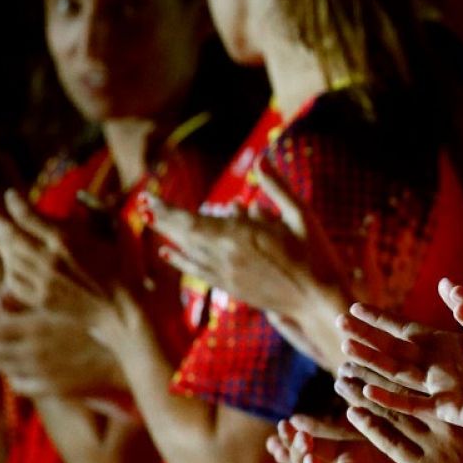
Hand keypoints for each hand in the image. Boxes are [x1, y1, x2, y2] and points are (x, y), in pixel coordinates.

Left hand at [0, 190, 126, 325]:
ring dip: (2, 244)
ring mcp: (42, 281)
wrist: (122, 306)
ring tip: (0, 236)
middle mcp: (48, 259)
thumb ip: (96, 211)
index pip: (27, 215)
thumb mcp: (114, 232)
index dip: (14, 203)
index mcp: (65, 239)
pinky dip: (9, 270)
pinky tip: (10, 264)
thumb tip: (81, 195)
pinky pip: (14, 281)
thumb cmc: (124, 267)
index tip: (10, 195)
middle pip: (10, 235)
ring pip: (9, 258)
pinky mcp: (41, 299)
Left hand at [0, 306, 121, 396]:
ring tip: (2, 343)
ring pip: (1, 367)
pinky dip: (13, 374)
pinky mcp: (52, 388)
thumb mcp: (67, 301)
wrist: (131, 353)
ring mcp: (40, 372)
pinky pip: (19, 384)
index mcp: (34, 326)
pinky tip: (21, 366)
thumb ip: (29, 298)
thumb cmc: (104, 319)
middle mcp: (30, 351)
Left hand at [147, 163, 347, 359]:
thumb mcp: (301, 215)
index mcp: (240, 236)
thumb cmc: (316, 255)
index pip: (190, 221)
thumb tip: (260, 160)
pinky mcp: (232, 289)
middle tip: (144, 203)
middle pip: (183, 236)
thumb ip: (277, 187)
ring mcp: (227, 275)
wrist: (318, 302)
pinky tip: (167, 253)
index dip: (167, 209)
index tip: (150, 196)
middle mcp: (226, 257)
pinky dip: (180, 260)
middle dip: (161, 218)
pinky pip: (197, 272)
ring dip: (167, 235)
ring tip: (151, 220)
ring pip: (188, 253)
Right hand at [338, 294, 462, 439]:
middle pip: (393, 348)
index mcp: (446, 344)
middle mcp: (436, 365)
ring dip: (373, 364)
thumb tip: (449, 282)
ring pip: (398, 375)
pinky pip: (414, 405)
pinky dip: (391, 400)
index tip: (354, 307)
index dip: (380, 318)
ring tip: (345, 353)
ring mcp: (438, 388)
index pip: (405, 328)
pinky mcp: (446, 410)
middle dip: (367, 337)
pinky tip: (367, 392)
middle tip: (338, 324)